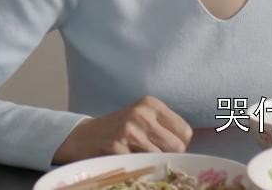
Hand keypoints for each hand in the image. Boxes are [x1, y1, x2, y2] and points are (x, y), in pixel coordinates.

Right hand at [53, 95, 192, 163]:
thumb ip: (163, 126)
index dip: (181, 144)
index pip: (184, 131)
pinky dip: (140, 167)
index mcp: (151, 104)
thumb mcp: (142, 117)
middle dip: (170, 156)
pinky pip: (141, 164)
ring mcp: (129, 130)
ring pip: (161, 157)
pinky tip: (131, 162)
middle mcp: (141, 114)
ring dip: (155, 163)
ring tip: (143, 159)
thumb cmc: (119, 129)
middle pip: (176, 146)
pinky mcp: (117, 146)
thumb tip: (186, 145)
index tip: (169, 149)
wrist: (84, 136)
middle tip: (157, 157)